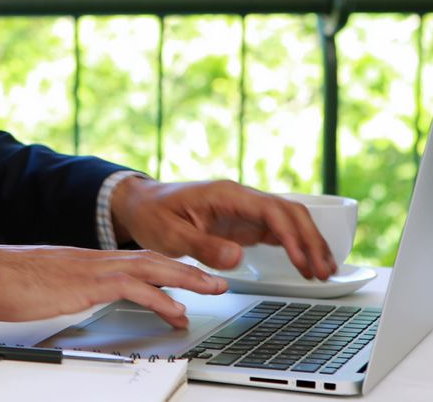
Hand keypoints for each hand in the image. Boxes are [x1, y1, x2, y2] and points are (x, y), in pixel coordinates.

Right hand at [0, 245, 227, 326]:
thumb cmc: (7, 281)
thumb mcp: (45, 285)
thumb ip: (63, 289)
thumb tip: (68, 298)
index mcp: (86, 260)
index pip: (134, 260)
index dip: (165, 268)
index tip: (186, 279)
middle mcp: (94, 259)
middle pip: (152, 259)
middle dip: (188, 270)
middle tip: (217, 282)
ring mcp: (92, 268)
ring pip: (151, 268)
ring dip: (185, 280)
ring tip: (211, 291)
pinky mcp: (88, 283)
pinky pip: (132, 288)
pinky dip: (159, 298)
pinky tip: (174, 310)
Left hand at [109, 178, 336, 279]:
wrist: (140, 205)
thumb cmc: (152, 214)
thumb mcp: (169, 234)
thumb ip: (202, 246)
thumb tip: (237, 258)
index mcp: (225, 194)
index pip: (271, 211)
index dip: (291, 236)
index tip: (302, 260)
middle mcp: (240, 198)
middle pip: (289, 213)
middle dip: (310, 241)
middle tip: (323, 271)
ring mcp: (244, 210)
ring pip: (289, 221)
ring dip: (309, 243)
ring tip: (324, 271)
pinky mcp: (243, 223)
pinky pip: (277, 230)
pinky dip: (295, 245)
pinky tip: (307, 263)